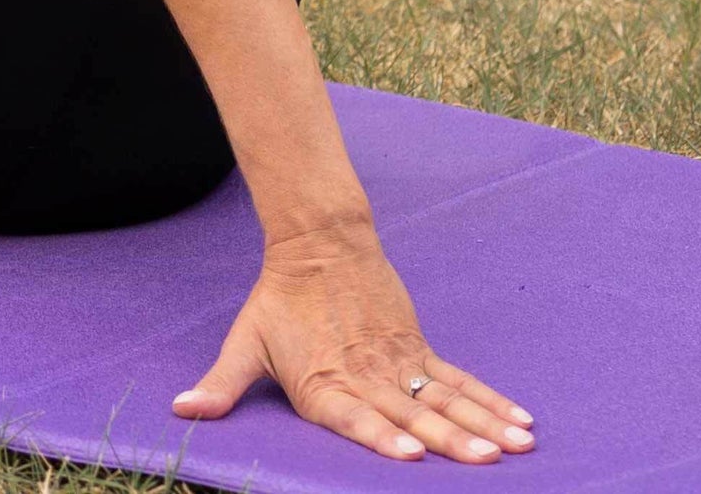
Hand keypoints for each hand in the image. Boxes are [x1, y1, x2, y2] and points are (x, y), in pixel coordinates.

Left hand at [174, 227, 535, 464]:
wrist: (316, 241)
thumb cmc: (278, 300)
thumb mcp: (245, 342)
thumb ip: (221, 384)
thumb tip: (179, 409)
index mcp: (322, 385)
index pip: (355, 417)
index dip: (380, 436)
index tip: (409, 453)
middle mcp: (364, 377)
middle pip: (411, 413)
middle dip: (450, 439)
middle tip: (485, 459)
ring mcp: (396, 362)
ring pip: (444, 398)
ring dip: (482, 423)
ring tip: (516, 447)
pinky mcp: (417, 347)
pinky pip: (459, 379)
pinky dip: (490, 400)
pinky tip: (521, 422)